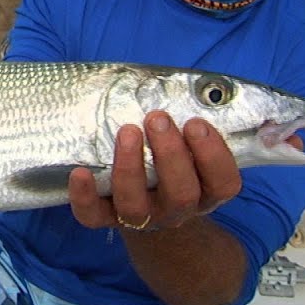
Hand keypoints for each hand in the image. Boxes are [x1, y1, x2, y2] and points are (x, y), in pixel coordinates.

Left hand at [67, 113, 244, 231]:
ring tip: (127, 131)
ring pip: (136, 206)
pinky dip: (84, 196)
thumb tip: (197, 85)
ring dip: (131, 168)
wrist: (146, 206)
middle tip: (157, 118)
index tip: (195, 123)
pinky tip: (80, 172)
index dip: (212, 155)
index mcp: (205, 191)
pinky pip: (93, 216)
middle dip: (169, 154)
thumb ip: (192, 123)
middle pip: (182, 194)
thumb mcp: (189, 145)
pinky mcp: (105, 219)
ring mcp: (141, 218)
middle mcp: (176, 209)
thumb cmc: (171, 162)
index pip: (223, 183)